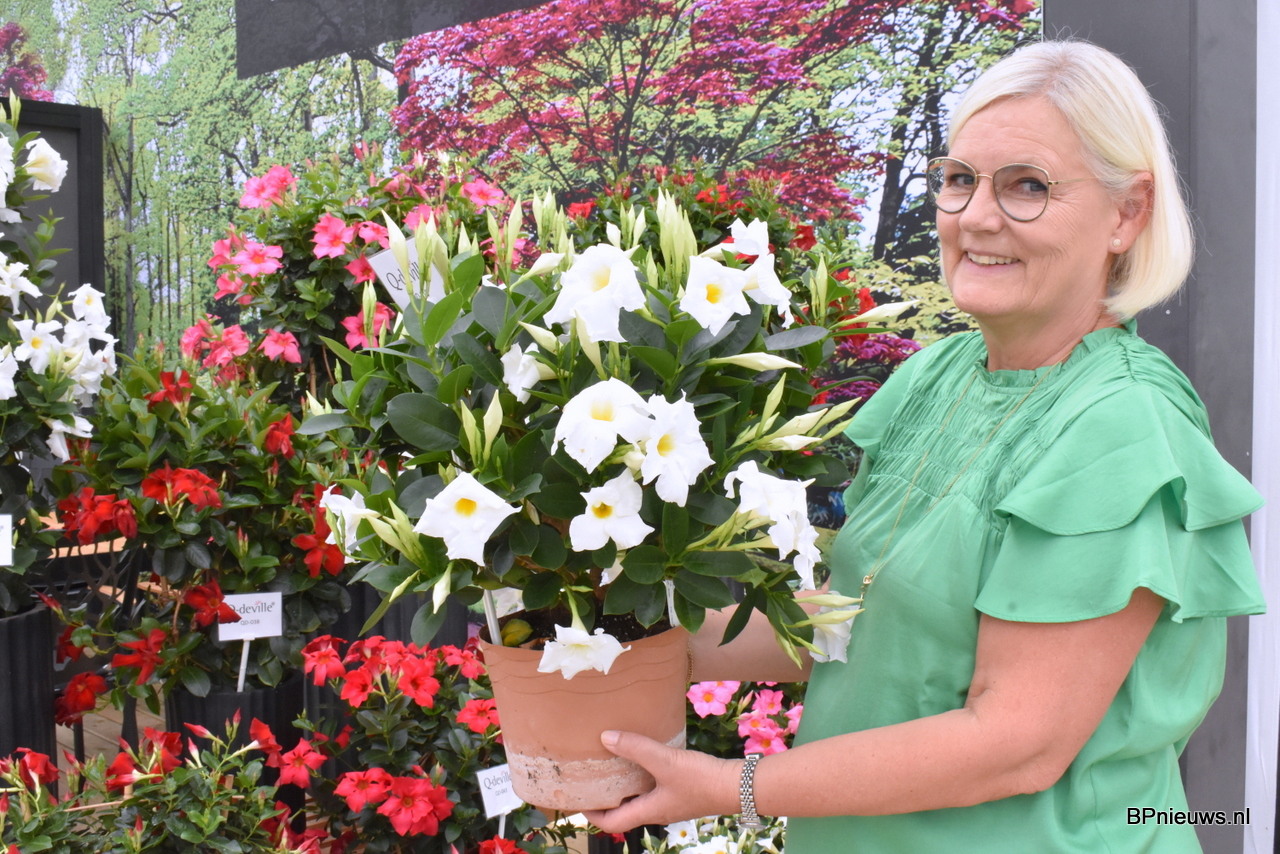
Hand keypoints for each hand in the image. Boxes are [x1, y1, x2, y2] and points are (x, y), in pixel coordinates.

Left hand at [582, 730, 739, 832]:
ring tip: (614, 763)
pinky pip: (655, 787)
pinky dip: (644, 776)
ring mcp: (671, 802)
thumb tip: (605, 738)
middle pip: (624, 811)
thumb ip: (636, 748)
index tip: (578, 799)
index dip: (592, 815)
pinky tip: (646, 755)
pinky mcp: (683, 791)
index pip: (612, 823)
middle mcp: (658, 811)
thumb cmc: (701, 779)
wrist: (739, 785)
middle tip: (592, 776)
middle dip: (607, 797)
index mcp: (649, 811)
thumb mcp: (665, 761)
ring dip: (625, 785)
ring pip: (640, 797)